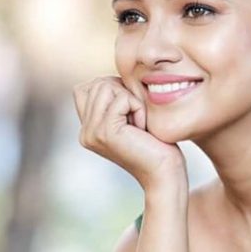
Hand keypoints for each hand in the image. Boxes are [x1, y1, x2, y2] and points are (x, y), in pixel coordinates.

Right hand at [72, 75, 185, 189]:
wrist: (165, 174)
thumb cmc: (156, 146)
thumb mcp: (130, 118)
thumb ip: (114, 100)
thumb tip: (111, 77)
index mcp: (87, 130)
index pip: (85, 88)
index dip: (111, 89)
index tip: (130, 112)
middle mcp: (85, 132)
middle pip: (97, 83)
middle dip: (124, 93)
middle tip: (137, 120)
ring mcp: (92, 133)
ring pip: (106, 86)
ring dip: (131, 99)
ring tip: (139, 124)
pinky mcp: (105, 132)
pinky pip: (122, 99)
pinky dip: (138, 108)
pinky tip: (143, 128)